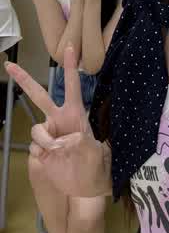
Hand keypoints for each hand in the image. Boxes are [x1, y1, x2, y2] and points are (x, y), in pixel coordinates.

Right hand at [5, 46, 107, 196]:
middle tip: (9, 64)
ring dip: (47, 141)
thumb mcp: (95, 152)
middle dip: (24, 80)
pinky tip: (53, 160)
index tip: (71, 46)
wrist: (85, 185)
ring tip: (60, 152)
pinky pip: (35, 146)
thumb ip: (81, 143)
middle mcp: (59, 119)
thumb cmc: (95, 164)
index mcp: (75, 113)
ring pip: (37, 129)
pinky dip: (43, 153)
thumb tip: (65, 140)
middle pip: (39, 95)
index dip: (70, 67)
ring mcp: (48, 133)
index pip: (72, 85)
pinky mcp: (40, 149)